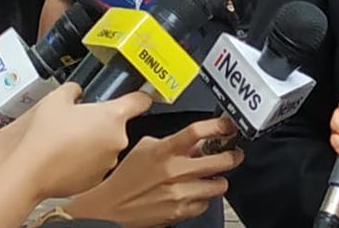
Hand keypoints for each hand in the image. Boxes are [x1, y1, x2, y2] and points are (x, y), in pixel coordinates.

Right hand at [0, 83, 150, 199]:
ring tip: (68, 141)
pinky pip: (96, 164)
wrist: (30, 172)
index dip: (137, 96)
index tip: (134, 97)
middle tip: (79, 122)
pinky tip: (66, 158)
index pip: (140, 101)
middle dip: (101, 123)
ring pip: (106, 146)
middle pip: (118, 125)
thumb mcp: (56, 99)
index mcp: (114, 116)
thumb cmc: (45, 136)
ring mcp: (109, 161)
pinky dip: (86, 161)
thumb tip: (76, 91)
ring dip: (93, 142)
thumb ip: (73, 90)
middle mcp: (117, 139)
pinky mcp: (97, 179)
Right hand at [66, 116, 241, 227]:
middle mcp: (174, 171)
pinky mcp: (179, 212)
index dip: (219, 126)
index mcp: (164, 151)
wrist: (107, 208)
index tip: (229, 125)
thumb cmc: (124, 178)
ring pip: (218, 185)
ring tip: (211, 178)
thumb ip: (172, 142)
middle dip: (232, 156)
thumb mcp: (145, 148)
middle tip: (232, 154)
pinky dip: (202, 199)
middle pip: (221, 160)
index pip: (197, 132)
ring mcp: (179, 193)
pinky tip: (192, 194)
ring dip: (217, 181)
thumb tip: (197, 141)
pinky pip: (205, 204)